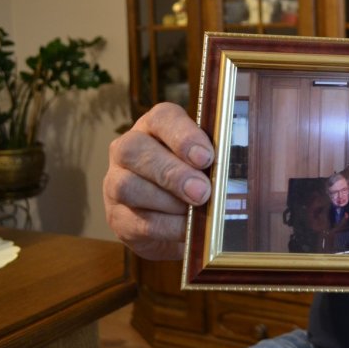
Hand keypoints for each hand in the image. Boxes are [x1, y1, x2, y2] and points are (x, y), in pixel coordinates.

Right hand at [103, 103, 213, 259]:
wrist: (179, 222)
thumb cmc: (198, 180)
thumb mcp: (209, 164)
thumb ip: (216, 159)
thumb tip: (232, 167)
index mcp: (155, 126)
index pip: (162, 118)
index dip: (183, 136)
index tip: (206, 157)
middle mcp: (128, 149)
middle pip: (134, 150)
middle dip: (172, 172)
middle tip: (202, 191)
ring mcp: (116, 183)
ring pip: (127, 186)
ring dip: (167, 200)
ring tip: (196, 210)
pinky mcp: (118, 217)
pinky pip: (136, 221)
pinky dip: (166, 226)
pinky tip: (188, 229)